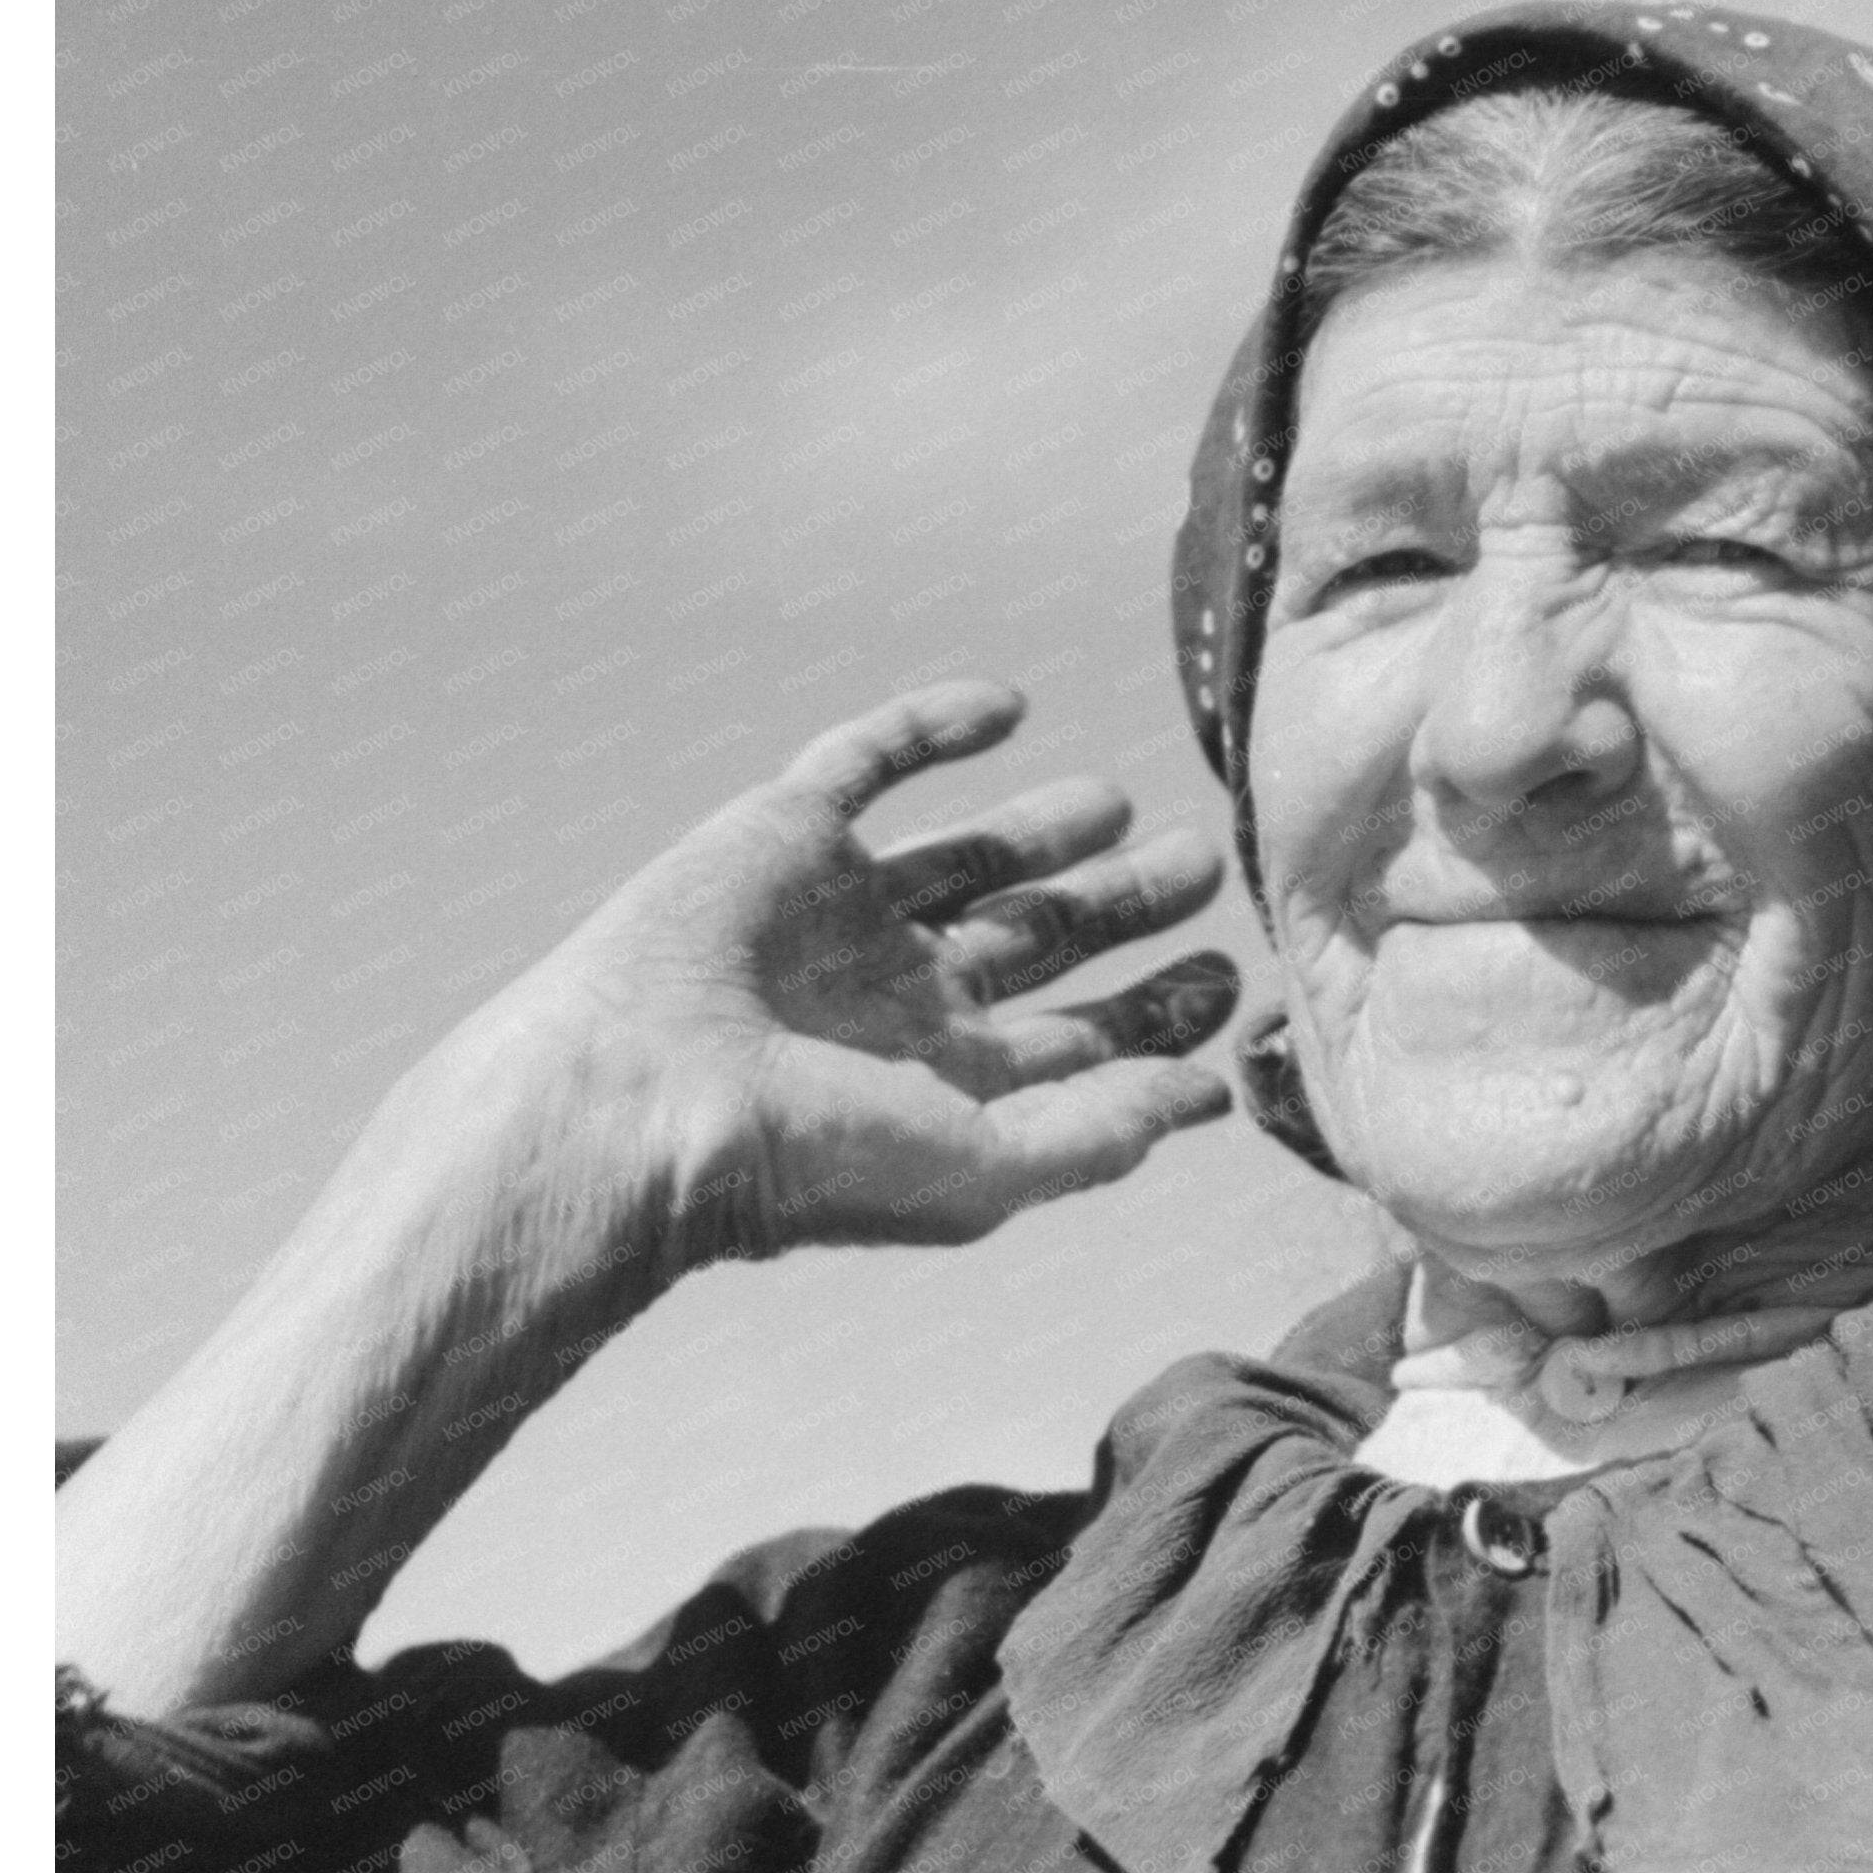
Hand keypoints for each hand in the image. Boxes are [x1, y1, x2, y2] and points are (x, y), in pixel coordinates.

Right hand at [517, 679, 1240, 1275]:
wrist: (644, 1098)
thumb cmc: (812, 1161)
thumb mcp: (987, 1167)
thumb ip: (1104, 1133)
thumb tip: (1211, 1100)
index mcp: (945, 1080)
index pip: (1080, 1038)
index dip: (1156, 1008)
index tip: (1229, 977)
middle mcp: (898, 995)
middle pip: (1039, 940)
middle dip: (1121, 905)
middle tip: (1203, 866)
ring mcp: (841, 912)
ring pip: (966, 856)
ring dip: (1045, 828)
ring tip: (1118, 802)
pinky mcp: (784, 836)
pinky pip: (866, 762)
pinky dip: (933, 724)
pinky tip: (1006, 705)